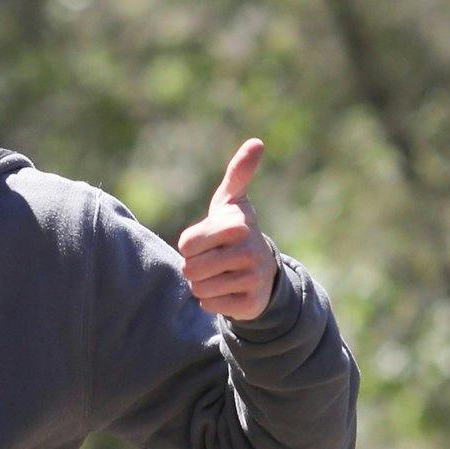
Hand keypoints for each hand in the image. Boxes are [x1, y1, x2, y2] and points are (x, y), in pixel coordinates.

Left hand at [177, 138, 280, 322]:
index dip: (190, 246)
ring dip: (203, 284)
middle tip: (212, 260)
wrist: (263, 270)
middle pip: (191, 268)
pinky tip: (228, 290)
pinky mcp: (251, 303)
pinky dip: (213, 301)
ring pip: (199, 289)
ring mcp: (252, 279)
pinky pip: (211, 306)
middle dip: (194, 267)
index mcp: (237, 226)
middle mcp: (248, 251)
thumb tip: (256, 142)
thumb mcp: (233, 201)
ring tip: (219, 274)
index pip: (186, 244)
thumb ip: (238, 173)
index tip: (207, 241)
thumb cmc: (235, 230)